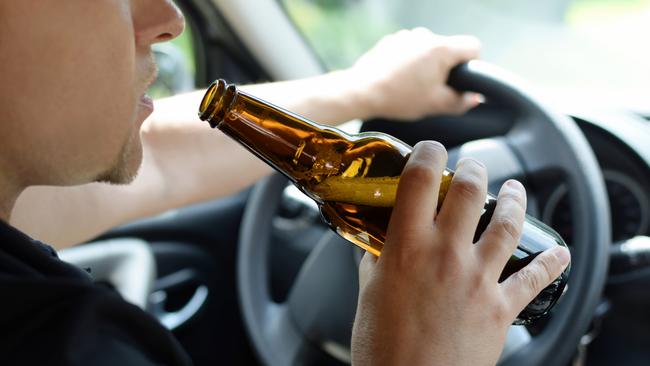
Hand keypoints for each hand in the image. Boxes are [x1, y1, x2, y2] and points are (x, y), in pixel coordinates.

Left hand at [346, 28, 481, 120]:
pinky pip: (410, 49)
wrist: (362, 91)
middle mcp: (426, 36)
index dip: (473, 64)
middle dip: (446, 68)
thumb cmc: (399, 98)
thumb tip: (474, 98)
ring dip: (426, 65)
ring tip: (412, 86)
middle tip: (433, 89)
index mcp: (441, 49)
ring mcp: (407, 36)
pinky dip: (409, 62)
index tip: (462, 79)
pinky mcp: (392, 40)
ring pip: (428, 50)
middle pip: (449, 49)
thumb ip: (461, 102)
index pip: (473, 46)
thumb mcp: (435, 105)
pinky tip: (398, 79)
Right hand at [351, 141, 570, 365]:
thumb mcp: (368, 297)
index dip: (428, 152)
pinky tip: (559, 254)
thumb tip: (376, 246)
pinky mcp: (500, 307)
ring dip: (515, 199)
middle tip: (472, 167)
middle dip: (474, 169)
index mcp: (406, 248)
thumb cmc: (384, 350)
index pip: (420, 179)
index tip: (430, 150)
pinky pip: (534, 279)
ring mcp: (477, 279)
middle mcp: (445, 254)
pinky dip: (551, 263)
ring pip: (507, 223)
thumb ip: (374, 263)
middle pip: (470, 190)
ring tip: (515, 190)